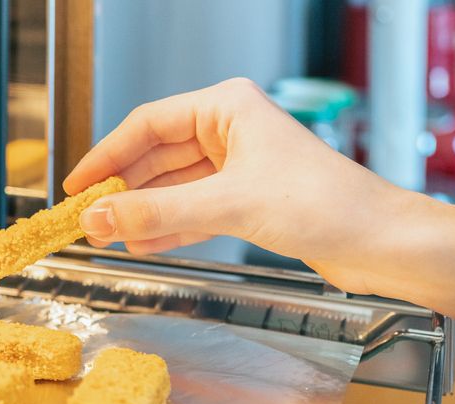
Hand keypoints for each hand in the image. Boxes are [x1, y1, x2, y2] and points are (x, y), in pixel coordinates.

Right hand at [63, 78, 423, 295]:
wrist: (378, 242)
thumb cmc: (326, 203)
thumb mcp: (228, 206)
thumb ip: (157, 214)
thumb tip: (98, 220)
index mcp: (228, 107)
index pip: (147, 125)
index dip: (106, 156)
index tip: (76, 188)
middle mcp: (230, 132)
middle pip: (155, 158)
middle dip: (121, 192)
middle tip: (87, 222)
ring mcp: (237, 168)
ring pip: (171, 188)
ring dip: (140, 215)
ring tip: (107, 238)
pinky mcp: (245, 202)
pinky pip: (190, 212)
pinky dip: (165, 229)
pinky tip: (142, 246)